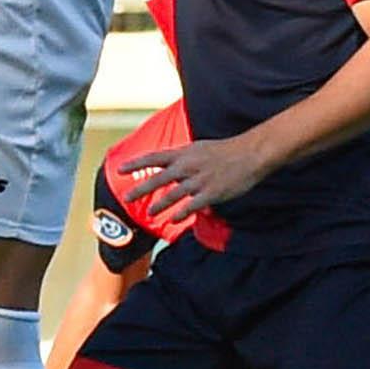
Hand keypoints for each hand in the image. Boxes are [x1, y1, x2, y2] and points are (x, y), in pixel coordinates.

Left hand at [116, 134, 273, 220]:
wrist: (249, 153)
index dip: (136, 163)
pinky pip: (193, 204)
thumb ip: (182, 159)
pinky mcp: (212, 192)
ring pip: (174, 194)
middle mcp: (188, 165)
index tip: (120, 169)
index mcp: (184, 153)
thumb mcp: (199, 149)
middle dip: (141, 188)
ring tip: (150, 212)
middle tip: (126, 198)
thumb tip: (170, 169)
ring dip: (160, 204)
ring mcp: (200, 179)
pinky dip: (183, 212)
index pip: (154, 157)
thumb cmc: (225, 151)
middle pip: (159, 178)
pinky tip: (175, 219)